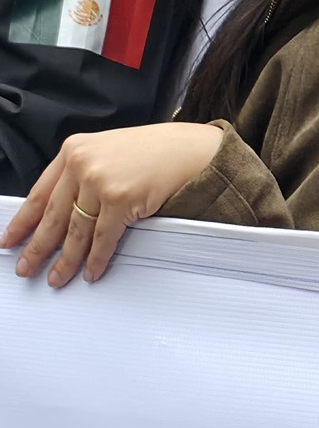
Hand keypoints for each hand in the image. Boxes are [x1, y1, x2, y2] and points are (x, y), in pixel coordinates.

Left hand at [1, 123, 223, 286]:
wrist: (192, 149)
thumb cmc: (156, 151)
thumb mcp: (108, 151)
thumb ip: (82, 173)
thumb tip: (61, 212)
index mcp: (73, 150)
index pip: (39, 193)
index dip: (23, 222)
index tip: (11, 241)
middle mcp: (82, 164)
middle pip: (52, 216)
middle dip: (38, 247)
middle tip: (26, 268)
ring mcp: (100, 182)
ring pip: (76, 231)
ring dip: (66, 260)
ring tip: (57, 278)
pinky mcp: (121, 199)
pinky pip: (102, 238)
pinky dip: (95, 258)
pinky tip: (90, 271)